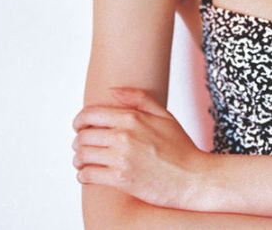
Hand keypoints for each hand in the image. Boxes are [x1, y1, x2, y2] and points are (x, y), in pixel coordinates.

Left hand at [72, 87, 207, 208]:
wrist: (192, 178)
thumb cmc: (180, 147)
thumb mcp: (164, 115)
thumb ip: (138, 99)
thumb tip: (113, 91)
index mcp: (132, 118)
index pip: (90, 114)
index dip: (79, 120)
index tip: (80, 127)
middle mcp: (124, 136)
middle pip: (83, 136)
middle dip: (79, 141)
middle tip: (82, 145)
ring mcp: (121, 159)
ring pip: (82, 156)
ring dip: (78, 159)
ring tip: (83, 161)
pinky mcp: (120, 180)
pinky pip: (88, 176)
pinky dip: (83, 175)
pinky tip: (88, 174)